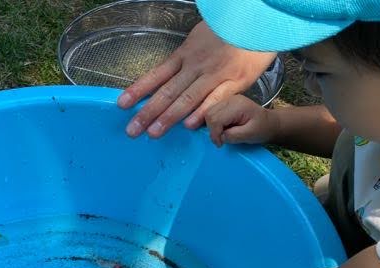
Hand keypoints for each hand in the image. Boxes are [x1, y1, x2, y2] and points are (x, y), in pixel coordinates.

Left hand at [117, 21, 276, 137]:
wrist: (257, 21)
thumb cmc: (228, 32)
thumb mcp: (200, 39)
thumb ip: (186, 58)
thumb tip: (169, 74)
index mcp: (185, 54)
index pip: (156, 74)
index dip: (138, 90)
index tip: (122, 105)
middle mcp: (196, 65)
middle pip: (167, 91)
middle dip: (147, 112)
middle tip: (132, 130)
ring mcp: (215, 74)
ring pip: (187, 98)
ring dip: (169, 117)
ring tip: (153, 133)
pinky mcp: (235, 82)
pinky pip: (216, 100)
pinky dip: (202, 113)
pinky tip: (189, 126)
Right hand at [205, 95, 280, 146]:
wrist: (269, 123)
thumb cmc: (262, 129)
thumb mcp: (250, 135)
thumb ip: (233, 136)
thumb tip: (220, 137)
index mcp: (237, 105)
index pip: (215, 119)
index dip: (215, 134)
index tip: (221, 144)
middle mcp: (230, 99)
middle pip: (209, 114)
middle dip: (212, 130)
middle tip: (221, 140)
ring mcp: (227, 100)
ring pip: (208, 113)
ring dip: (212, 126)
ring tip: (222, 134)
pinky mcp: (225, 103)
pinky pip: (212, 112)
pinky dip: (214, 123)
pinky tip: (222, 128)